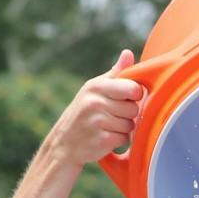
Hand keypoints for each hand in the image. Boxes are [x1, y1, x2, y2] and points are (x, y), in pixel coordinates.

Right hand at [46, 50, 143, 167]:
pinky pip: (125, 139)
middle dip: (127, 115)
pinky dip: (118, 141)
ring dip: (123, 129)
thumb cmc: (84, 113)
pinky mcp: (102, 140)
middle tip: (111, 116)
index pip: (133, 88)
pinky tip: (104, 137)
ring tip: (106, 127)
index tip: (125, 98)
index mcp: (96, 86)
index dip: (134, 95)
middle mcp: (96, 102)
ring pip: (131, 125)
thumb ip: (116, 73)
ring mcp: (98, 122)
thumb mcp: (95, 89)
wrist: (63, 144)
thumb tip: (128, 53)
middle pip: (134, 108)